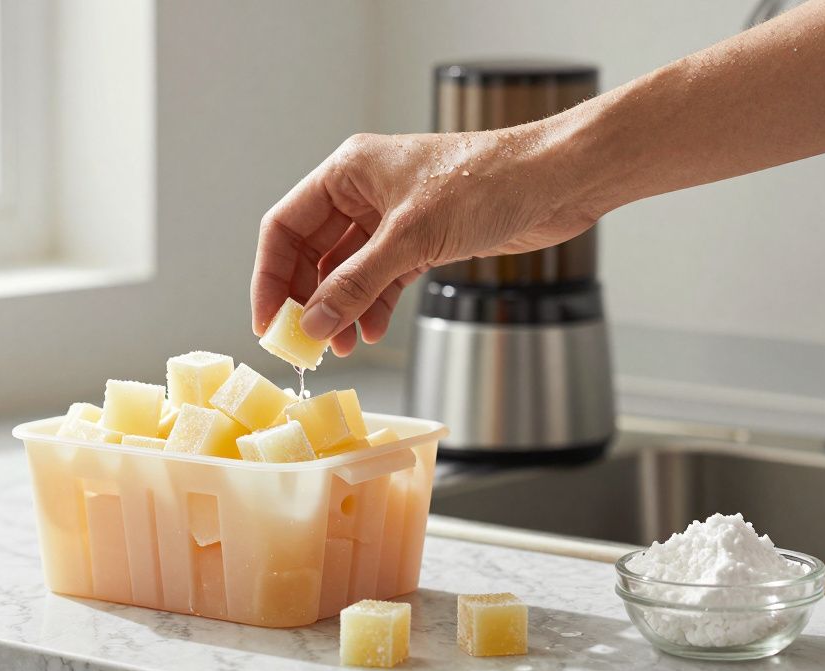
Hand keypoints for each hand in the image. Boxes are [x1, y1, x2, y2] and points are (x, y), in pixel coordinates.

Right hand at [251, 127, 600, 354]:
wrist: (556, 181)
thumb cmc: (490, 180)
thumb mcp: (411, 238)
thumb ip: (356, 284)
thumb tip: (313, 322)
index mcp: (349, 171)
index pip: (286, 226)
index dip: (270, 276)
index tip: (268, 321)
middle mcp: (365, 191)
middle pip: (312, 253)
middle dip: (308, 300)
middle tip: (302, 343)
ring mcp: (394, 218)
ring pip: (347, 271)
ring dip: (340, 309)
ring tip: (340, 345)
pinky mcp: (422, 240)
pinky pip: (381, 279)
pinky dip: (372, 306)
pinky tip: (370, 331)